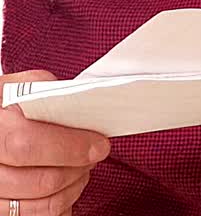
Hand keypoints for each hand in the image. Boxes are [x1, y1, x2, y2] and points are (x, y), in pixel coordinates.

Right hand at [0, 70, 109, 213]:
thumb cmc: (0, 108)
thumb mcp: (10, 88)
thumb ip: (40, 89)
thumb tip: (76, 101)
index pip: (29, 144)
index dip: (70, 147)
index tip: (98, 145)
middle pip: (40, 181)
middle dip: (77, 169)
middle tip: (94, 156)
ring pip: (40, 205)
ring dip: (71, 189)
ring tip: (82, 170)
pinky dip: (58, 205)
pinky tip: (66, 187)